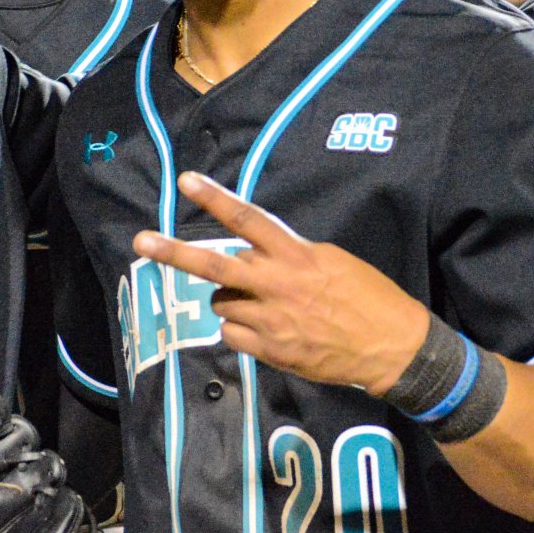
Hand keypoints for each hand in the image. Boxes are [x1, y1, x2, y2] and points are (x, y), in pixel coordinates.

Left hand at [133, 171, 427, 395]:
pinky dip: (239, 330)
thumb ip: (290, 256)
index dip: (215, 198)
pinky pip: (231, 336)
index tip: (186, 180)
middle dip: (174, 252)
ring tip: (259, 304)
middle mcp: (278, 285)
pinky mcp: (271, 352)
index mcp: (297, 256)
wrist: (392, 348)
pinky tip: (265, 330)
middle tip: (141, 241)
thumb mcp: (332, 261)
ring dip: (230, 301)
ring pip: (221, 304)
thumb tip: (254, 257)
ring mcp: (271, 321)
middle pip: (215, 266)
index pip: (249, 219)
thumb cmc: (369, 297)